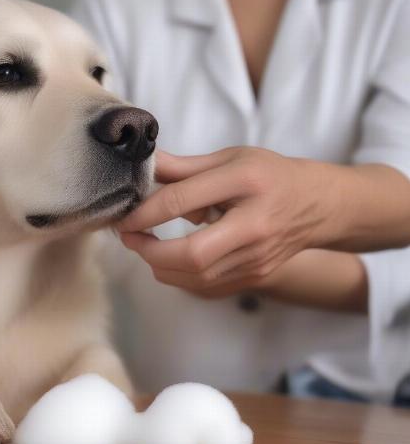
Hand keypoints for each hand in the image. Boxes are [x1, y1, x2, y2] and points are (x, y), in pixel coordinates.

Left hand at [118, 147, 339, 295]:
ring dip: (160, 265)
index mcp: (246, 182)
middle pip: (191, 255)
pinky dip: (179, 276)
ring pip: (196, 277)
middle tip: (130, 237)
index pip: (182, 201)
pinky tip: (169, 259)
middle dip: (149, 250)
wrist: (319, 206)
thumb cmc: (272, 175)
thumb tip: (146, 168)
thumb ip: (185, 167)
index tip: (124, 216)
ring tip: (145, 246)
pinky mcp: (255, 276)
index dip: (144, 212)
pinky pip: (207, 286)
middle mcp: (254, 225)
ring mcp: (257, 257)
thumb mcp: (231, 158)